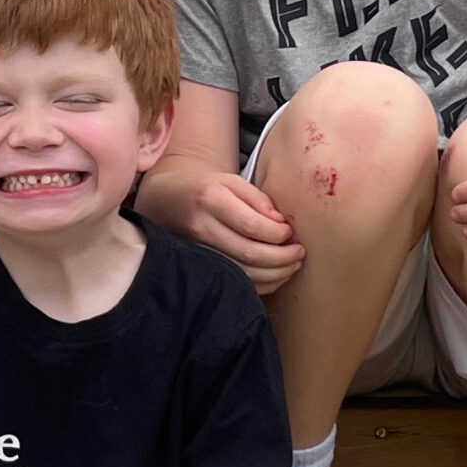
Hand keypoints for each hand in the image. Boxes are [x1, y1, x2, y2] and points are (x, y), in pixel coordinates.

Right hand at [167, 171, 306, 294]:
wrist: (167, 202)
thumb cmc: (206, 189)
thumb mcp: (231, 181)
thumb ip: (258, 199)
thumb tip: (281, 225)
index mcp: (210, 199)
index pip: (252, 225)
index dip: (278, 234)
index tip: (291, 233)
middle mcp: (201, 228)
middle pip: (249, 254)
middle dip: (282, 258)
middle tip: (299, 253)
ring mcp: (197, 252)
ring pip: (243, 274)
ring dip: (275, 274)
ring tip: (293, 265)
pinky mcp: (199, 268)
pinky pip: (235, 283)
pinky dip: (261, 284)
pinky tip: (276, 275)